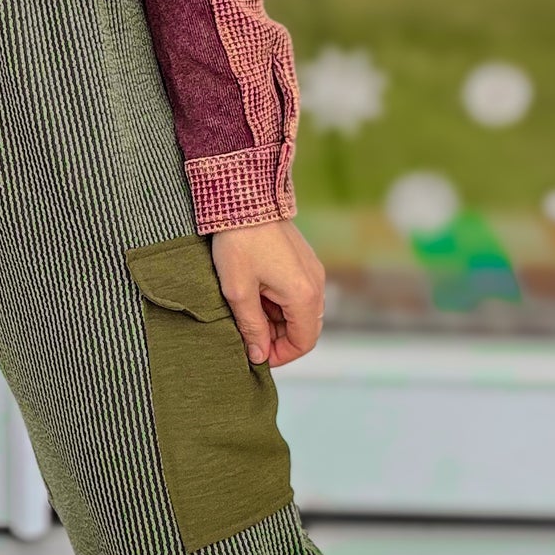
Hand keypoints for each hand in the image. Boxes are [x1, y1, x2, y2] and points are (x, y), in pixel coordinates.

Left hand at [210, 219, 326, 369]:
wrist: (245, 198)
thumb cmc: (239, 243)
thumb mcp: (238, 291)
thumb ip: (251, 327)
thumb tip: (259, 355)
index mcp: (304, 295)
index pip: (304, 342)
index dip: (281, 355)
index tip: (256, 353)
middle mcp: (316, 284)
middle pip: (305, 328)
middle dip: (278, 338)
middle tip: (248, 334)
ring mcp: (313, 270)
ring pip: (301, 311)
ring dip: (278, 320)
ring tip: (248, 311)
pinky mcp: (304, 260)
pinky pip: (299, 293)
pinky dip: (280, 302)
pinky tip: (256, 293)